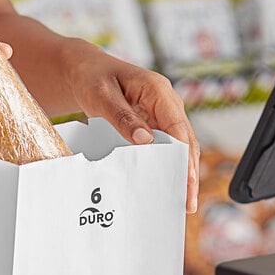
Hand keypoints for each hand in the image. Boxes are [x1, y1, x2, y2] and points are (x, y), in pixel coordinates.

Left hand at [66, 44, 199, 212]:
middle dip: (189, 172)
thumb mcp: (102, 97)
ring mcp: (162, 115)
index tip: (187, 179)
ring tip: (183, 202)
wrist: (85, 72)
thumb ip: (123, 118)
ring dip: (182, 173)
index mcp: (158, 91)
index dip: (185, 156)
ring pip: (180, 147)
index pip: (178, 127)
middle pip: (186, 141)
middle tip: (188, 202)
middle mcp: (167, 103)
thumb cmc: (92, 79)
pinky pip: (167, 148)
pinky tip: (168, 186)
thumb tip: (146, 141)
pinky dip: (169, 167)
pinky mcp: (155, 125)